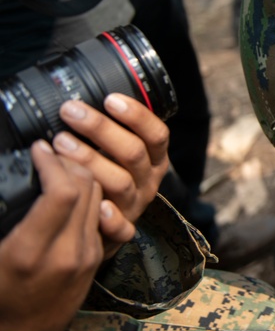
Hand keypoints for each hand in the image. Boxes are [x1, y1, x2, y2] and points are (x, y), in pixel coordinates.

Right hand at [0, 140, 103, 330]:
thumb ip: (2, 213)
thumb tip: (11, 178)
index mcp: (32, 253)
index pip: (61, 192)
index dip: (52, 162)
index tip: (38, 148)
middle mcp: (67, 253)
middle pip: (86, 188)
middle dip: (69, 160)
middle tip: (50, 150)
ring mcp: (87, 255)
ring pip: (99, 196)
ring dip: (81, 173)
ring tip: (60, 163)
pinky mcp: (96, 257)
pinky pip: (100, 212)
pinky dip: (87, 193)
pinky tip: (70, 187)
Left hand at [51, 94, 170, 252]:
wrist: (106, 225)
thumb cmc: (108, 177)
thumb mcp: (118, 152)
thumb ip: (111, 133)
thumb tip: (83, 103)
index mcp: (154, 159)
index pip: (157, 134)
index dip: (137, 116)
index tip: (110, 99)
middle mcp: (149, 180)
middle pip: (134, 152)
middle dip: (101, 128)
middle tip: (71, 112)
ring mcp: (136, 205)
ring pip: (120, 182)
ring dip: (90, 160)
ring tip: (61, 143)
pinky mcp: (122, 230)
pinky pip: (121, 227)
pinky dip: (109, 217)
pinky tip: (94, 204)